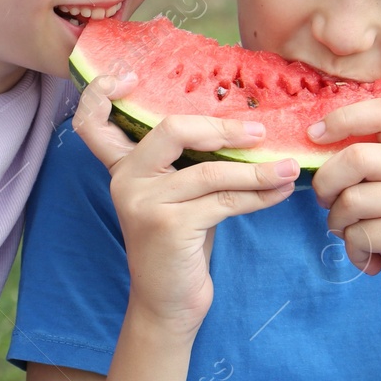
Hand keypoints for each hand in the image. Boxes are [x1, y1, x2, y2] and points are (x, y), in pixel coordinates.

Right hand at [73, 76, 298, 333]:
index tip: (131, 75)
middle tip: (260, 132)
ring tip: (288, 169)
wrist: (168, 305)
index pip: (92, 121)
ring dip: (257, 170)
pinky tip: (279, 194)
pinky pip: (223, 201)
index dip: (100, 92)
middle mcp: (125, 180)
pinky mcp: (167, 226)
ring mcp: (144, 202)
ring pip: (210, 171)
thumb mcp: (177, 195)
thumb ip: (189, 161)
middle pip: (171, 129)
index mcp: (122, 167)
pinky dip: (257, 195)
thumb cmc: (180, 243)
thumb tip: (244, 126)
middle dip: (222, 127)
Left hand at [308, 99, 380, 328]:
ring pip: (351, 200)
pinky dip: (354, 251)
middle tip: (327, 203)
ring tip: (356, 236)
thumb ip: (369, 163)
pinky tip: (372, 260)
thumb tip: (314, 140)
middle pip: (355, 158)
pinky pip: (359, 234)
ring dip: (338, 224)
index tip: (314, 135)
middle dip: (326, 184)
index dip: (342, 118)